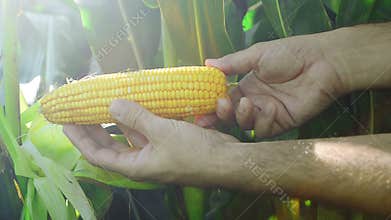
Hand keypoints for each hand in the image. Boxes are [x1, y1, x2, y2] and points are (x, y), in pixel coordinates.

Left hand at [63, 100, 237, 184]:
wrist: (226, 160)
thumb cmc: (194, 152)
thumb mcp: (162, 132)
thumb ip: (136, 117)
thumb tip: (112, 105)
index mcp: (135, 166)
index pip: (98, 155)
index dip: (80, 140)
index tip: (66, 123)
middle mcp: (141, 161)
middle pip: (109, 146)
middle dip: (92, 130)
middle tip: (79, 111)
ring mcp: (154, 151)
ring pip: (127, 136)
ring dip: (115, 121)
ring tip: (101, 103)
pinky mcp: (166, 142)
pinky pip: (145, 129)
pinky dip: (136, 117)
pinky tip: (132, 104)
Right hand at [198, 35, 344, 136]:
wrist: (321, 61)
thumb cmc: (290, 53)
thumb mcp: (257, 55)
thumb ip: (232, 63)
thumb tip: (207, 63)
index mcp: (246, 86)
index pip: (223, 99)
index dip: (211, 105)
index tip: (198, 110)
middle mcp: (254, 101)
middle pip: (231, 115)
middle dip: (220, 115)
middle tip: (217, 109)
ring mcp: (267, 113)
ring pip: (245, 125)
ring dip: (241, 117)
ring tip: (246, 103)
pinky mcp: (282, 122)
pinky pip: (265, 130)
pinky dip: (263, 122)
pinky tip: (269, 109)